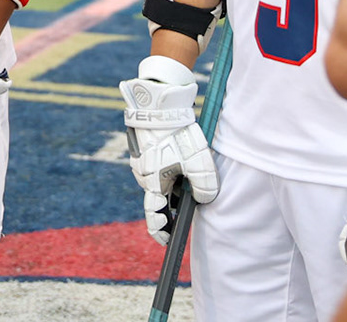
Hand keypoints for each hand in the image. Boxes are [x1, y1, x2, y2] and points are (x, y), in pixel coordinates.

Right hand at [120, 55, 218, 244]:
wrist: (158, 106)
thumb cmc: (178, 136)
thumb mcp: (199, 163)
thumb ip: (205, 187)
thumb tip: (203, 199)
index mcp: (154, 184)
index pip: (154, 216)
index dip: (161, 232)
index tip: (168, 241)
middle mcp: (143, 176)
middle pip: (158, 198)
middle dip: (171, 204)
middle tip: (186, 205)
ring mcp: (141, 162)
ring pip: (158, 181)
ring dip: (170, 183)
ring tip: (186, 172)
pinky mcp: (143, 150)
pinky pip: (156, 167)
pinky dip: (167, 168)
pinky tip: (178, 157)